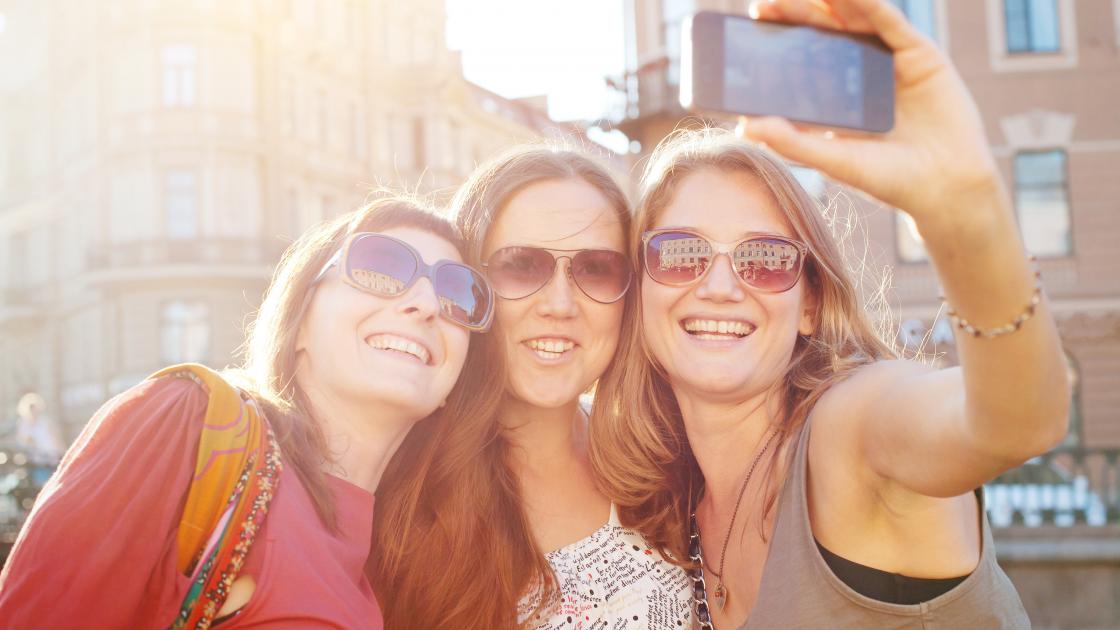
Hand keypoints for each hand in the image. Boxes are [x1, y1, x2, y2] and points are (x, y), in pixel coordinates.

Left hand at [739, 0, 1005, 224]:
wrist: (946, 188)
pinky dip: (869, 5)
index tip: (750, 31)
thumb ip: (792, 141)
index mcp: (839, 96)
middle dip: (795, 15)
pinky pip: (890, 22)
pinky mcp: (920, 54)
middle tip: (762, 6)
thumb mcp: (834, 159)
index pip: (803, 60)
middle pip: (824, 34)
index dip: (779, 43)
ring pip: (855, 20)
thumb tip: (744, 126)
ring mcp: (891, 61)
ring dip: (828, 2)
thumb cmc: (890, 180)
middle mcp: (863, 73)